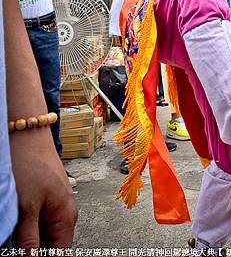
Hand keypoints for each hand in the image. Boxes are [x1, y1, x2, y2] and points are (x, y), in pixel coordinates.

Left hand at [10, 127, 77, 247]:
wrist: (27, 133)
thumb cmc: (30, 164)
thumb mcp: (26, 207)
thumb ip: (30, 240)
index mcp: (66, 218)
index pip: (60, 255)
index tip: (26, 256)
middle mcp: (65, 213)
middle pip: (51, 246)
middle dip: (34, 250)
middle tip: (16, 243)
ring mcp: (55, 204)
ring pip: (43, 235)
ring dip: (28, 239)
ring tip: (15, 232)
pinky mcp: (45, 197)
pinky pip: (38, 221)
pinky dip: (26, 227)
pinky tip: (16, 222)